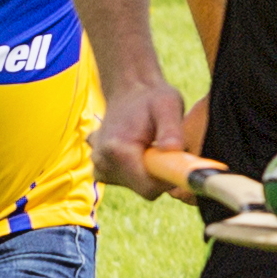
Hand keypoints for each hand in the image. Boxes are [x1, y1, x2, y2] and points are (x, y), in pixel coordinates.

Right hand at [90, 63, 196, 189]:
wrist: (129, 89)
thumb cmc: (152, 98)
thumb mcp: (169, 106)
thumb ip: (171, 129)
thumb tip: (172, 150)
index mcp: (116, 151)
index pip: (149, 188)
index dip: (169, 179)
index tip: (177, 161)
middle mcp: (102, 162)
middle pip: (144, 187)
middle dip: (159, 172)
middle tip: (161, 146)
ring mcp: (99, 167)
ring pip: (137, 184)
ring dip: (149, 170)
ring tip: (148, 143)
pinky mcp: (101, 169)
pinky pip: (128, 180)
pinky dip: (138, 168)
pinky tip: (137, 147)